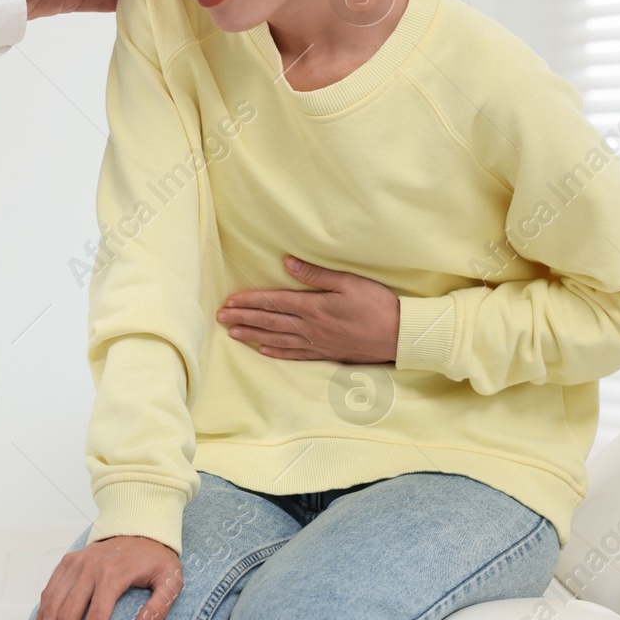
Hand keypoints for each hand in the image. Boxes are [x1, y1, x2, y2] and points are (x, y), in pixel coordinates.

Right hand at [32, 534, 181, 619]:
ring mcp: (75, 564)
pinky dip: (42, 615)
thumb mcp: (171, 580)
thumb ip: (159, 608)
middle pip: (69, 614)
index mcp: (113, 574)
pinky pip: (49, 591)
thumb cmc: (156, 557)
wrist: (140, 526)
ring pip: (53, 604)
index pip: (97, 617)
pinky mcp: (67, 562)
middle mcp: (89, 568)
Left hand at [218, 256, 400, 363]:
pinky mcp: (326, 353)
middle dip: (243, 318)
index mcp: (313, 307)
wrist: (399, 336)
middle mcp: (310, 328)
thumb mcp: (349, 282)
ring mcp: (317, 343)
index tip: (229, 300)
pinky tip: (263, 351)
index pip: (273, 302)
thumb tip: (288, 264)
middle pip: (269, 322)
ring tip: (233, 333)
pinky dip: (276, 352)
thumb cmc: (377, 305)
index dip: (249, 301)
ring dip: (253, 335)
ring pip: (277, 339)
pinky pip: (295, 354)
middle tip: (220, 317)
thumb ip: (317, 274)